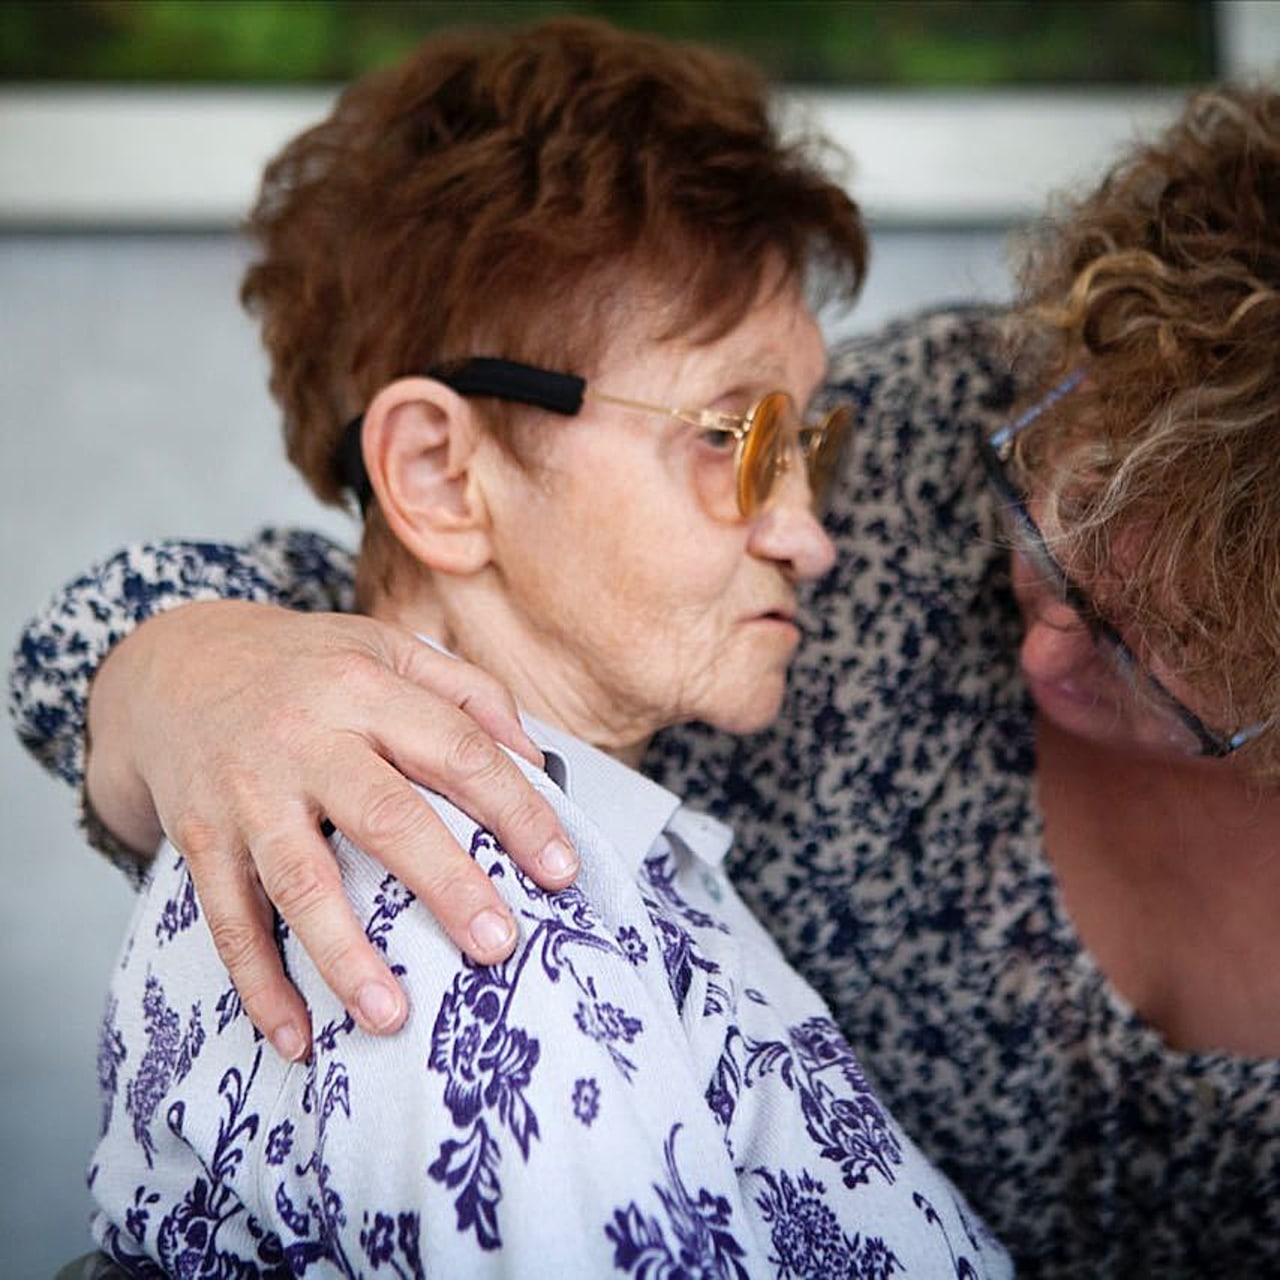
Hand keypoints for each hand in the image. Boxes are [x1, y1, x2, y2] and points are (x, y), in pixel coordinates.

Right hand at [86, 601, 578, 1061]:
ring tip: (393, 1018)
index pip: (457, 749)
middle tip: (498, 946)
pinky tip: (296, 1039)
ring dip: (346, 955)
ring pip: (300, 880)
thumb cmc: (307, 666)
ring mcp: (247, 793)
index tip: (561, 871)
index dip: (516, 810)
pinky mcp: (200, 838)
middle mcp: (304, 738)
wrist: (174, 666)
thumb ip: (469, 692)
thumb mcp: (387, 648)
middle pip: (385, 816)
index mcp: (364, 688)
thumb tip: (537, 764)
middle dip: (446, 885)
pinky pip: (228, 920)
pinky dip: (258, 985)